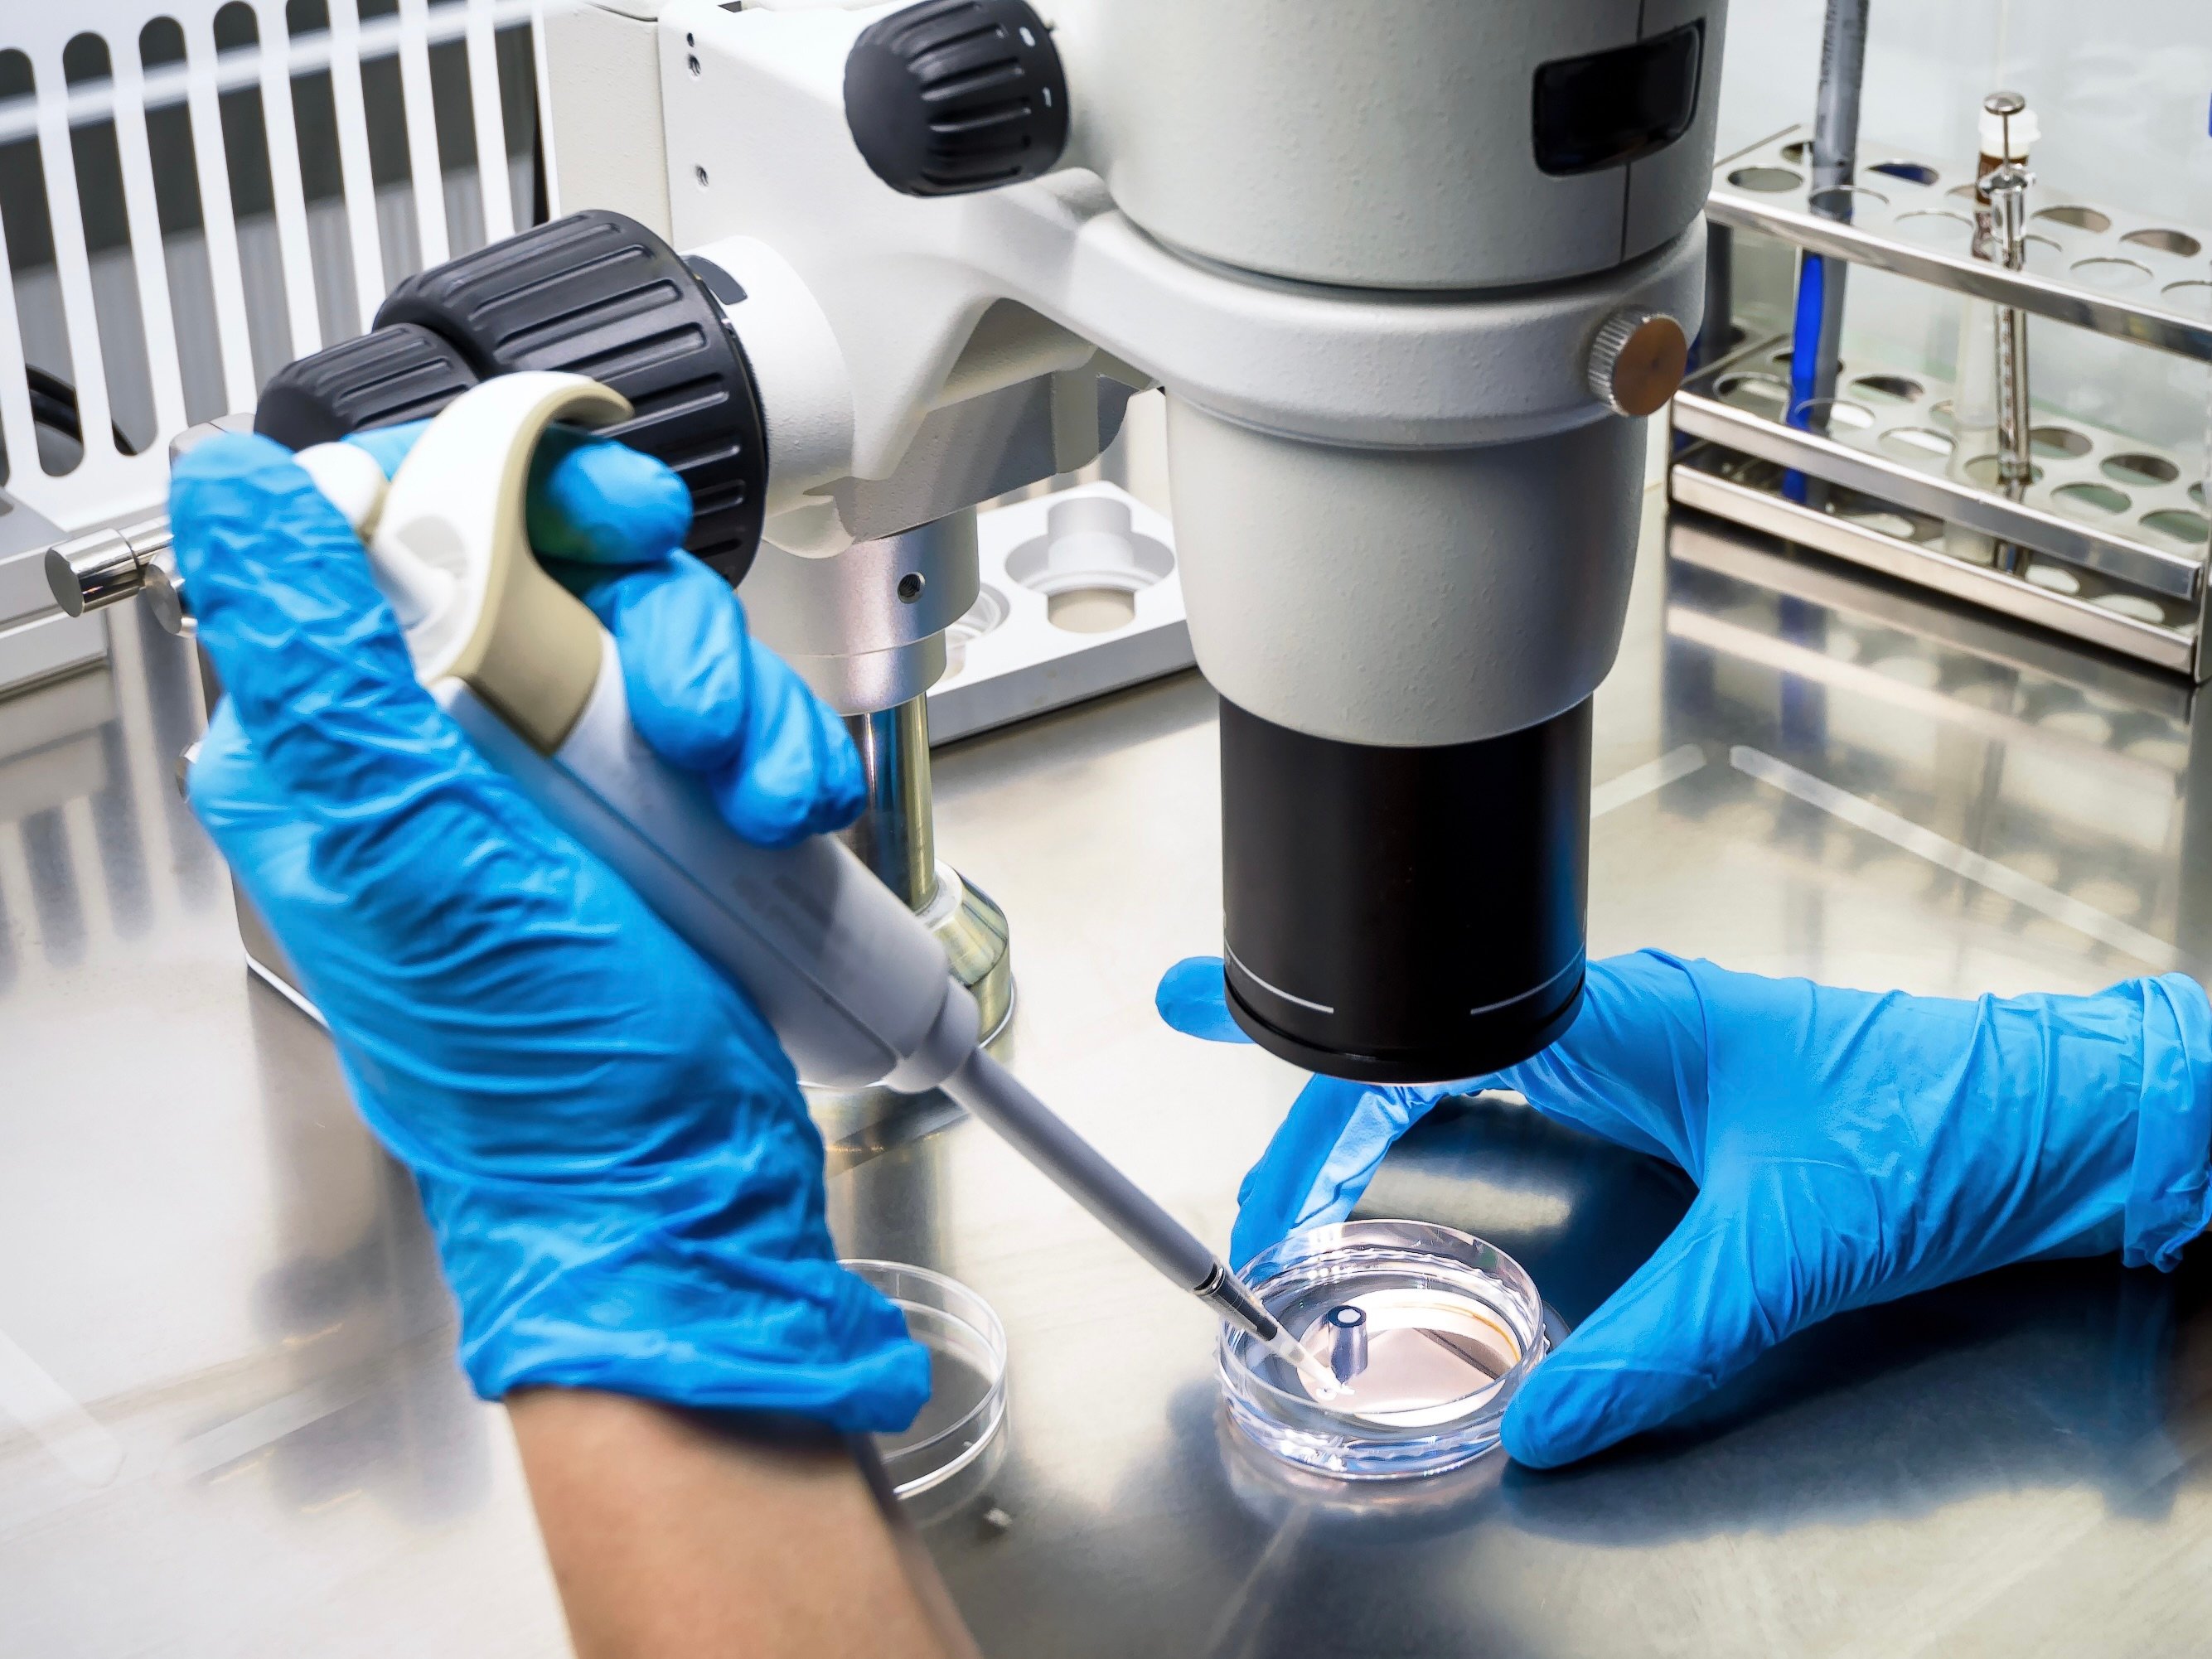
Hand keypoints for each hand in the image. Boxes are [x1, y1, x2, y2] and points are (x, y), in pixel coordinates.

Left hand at [173, 423, 927, 1429]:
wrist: (683, 1191)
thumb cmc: (546, 1079)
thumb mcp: (422, 860)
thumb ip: (320, 667)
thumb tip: (231, 492)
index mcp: (335, 748)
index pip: (382, 527)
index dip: (493, 486)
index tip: (588, 518)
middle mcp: (440, 751)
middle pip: (545, 558)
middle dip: (648, 614)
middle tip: (680, 699)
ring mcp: (556, 781)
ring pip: (651, 629)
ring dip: (729, 696)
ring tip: (747, 796)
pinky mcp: (654, 811)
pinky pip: (723, 708)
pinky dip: (771, 748)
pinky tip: (778, 817)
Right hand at [1158, 950, 2211, 1466]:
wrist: (2070, 1116)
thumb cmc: (1945, 1129)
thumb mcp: (1784, 1251)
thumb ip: (1655, 1348)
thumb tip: (1547, 1429)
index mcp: (1619, 1018)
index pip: (1416, 1042)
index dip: (1304, 1075)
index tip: (1209, 1037)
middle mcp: (1621, 1020)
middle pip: (1418, 1043)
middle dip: (1306, 1064)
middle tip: (1208, 1063)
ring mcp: (1647, 1051)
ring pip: (1465, 1062)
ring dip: (1368, 1092)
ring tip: (1289, 1124)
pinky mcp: (1679, 1093)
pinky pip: (1521, 1090)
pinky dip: (1441, 1115)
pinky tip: (1424, 1145)